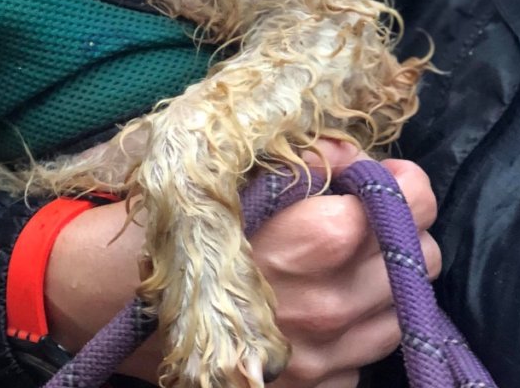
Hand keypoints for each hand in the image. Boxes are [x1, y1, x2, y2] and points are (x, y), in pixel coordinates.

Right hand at [43, 140, 439, 386]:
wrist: (105, 299)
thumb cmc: (165, 223)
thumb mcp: (223, 175)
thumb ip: (298, 164)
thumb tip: (354, 156)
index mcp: (300, 244)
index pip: (393, 212)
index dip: (402, 184)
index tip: (389, 172)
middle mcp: (319, 311)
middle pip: (413, 264)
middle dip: (400, 228)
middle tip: (365, 210)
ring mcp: (316, 364)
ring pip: (400, 312)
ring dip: (385, 278)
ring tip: (347, 256)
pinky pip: (367, 356)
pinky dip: (359, 327)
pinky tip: (322, 302)